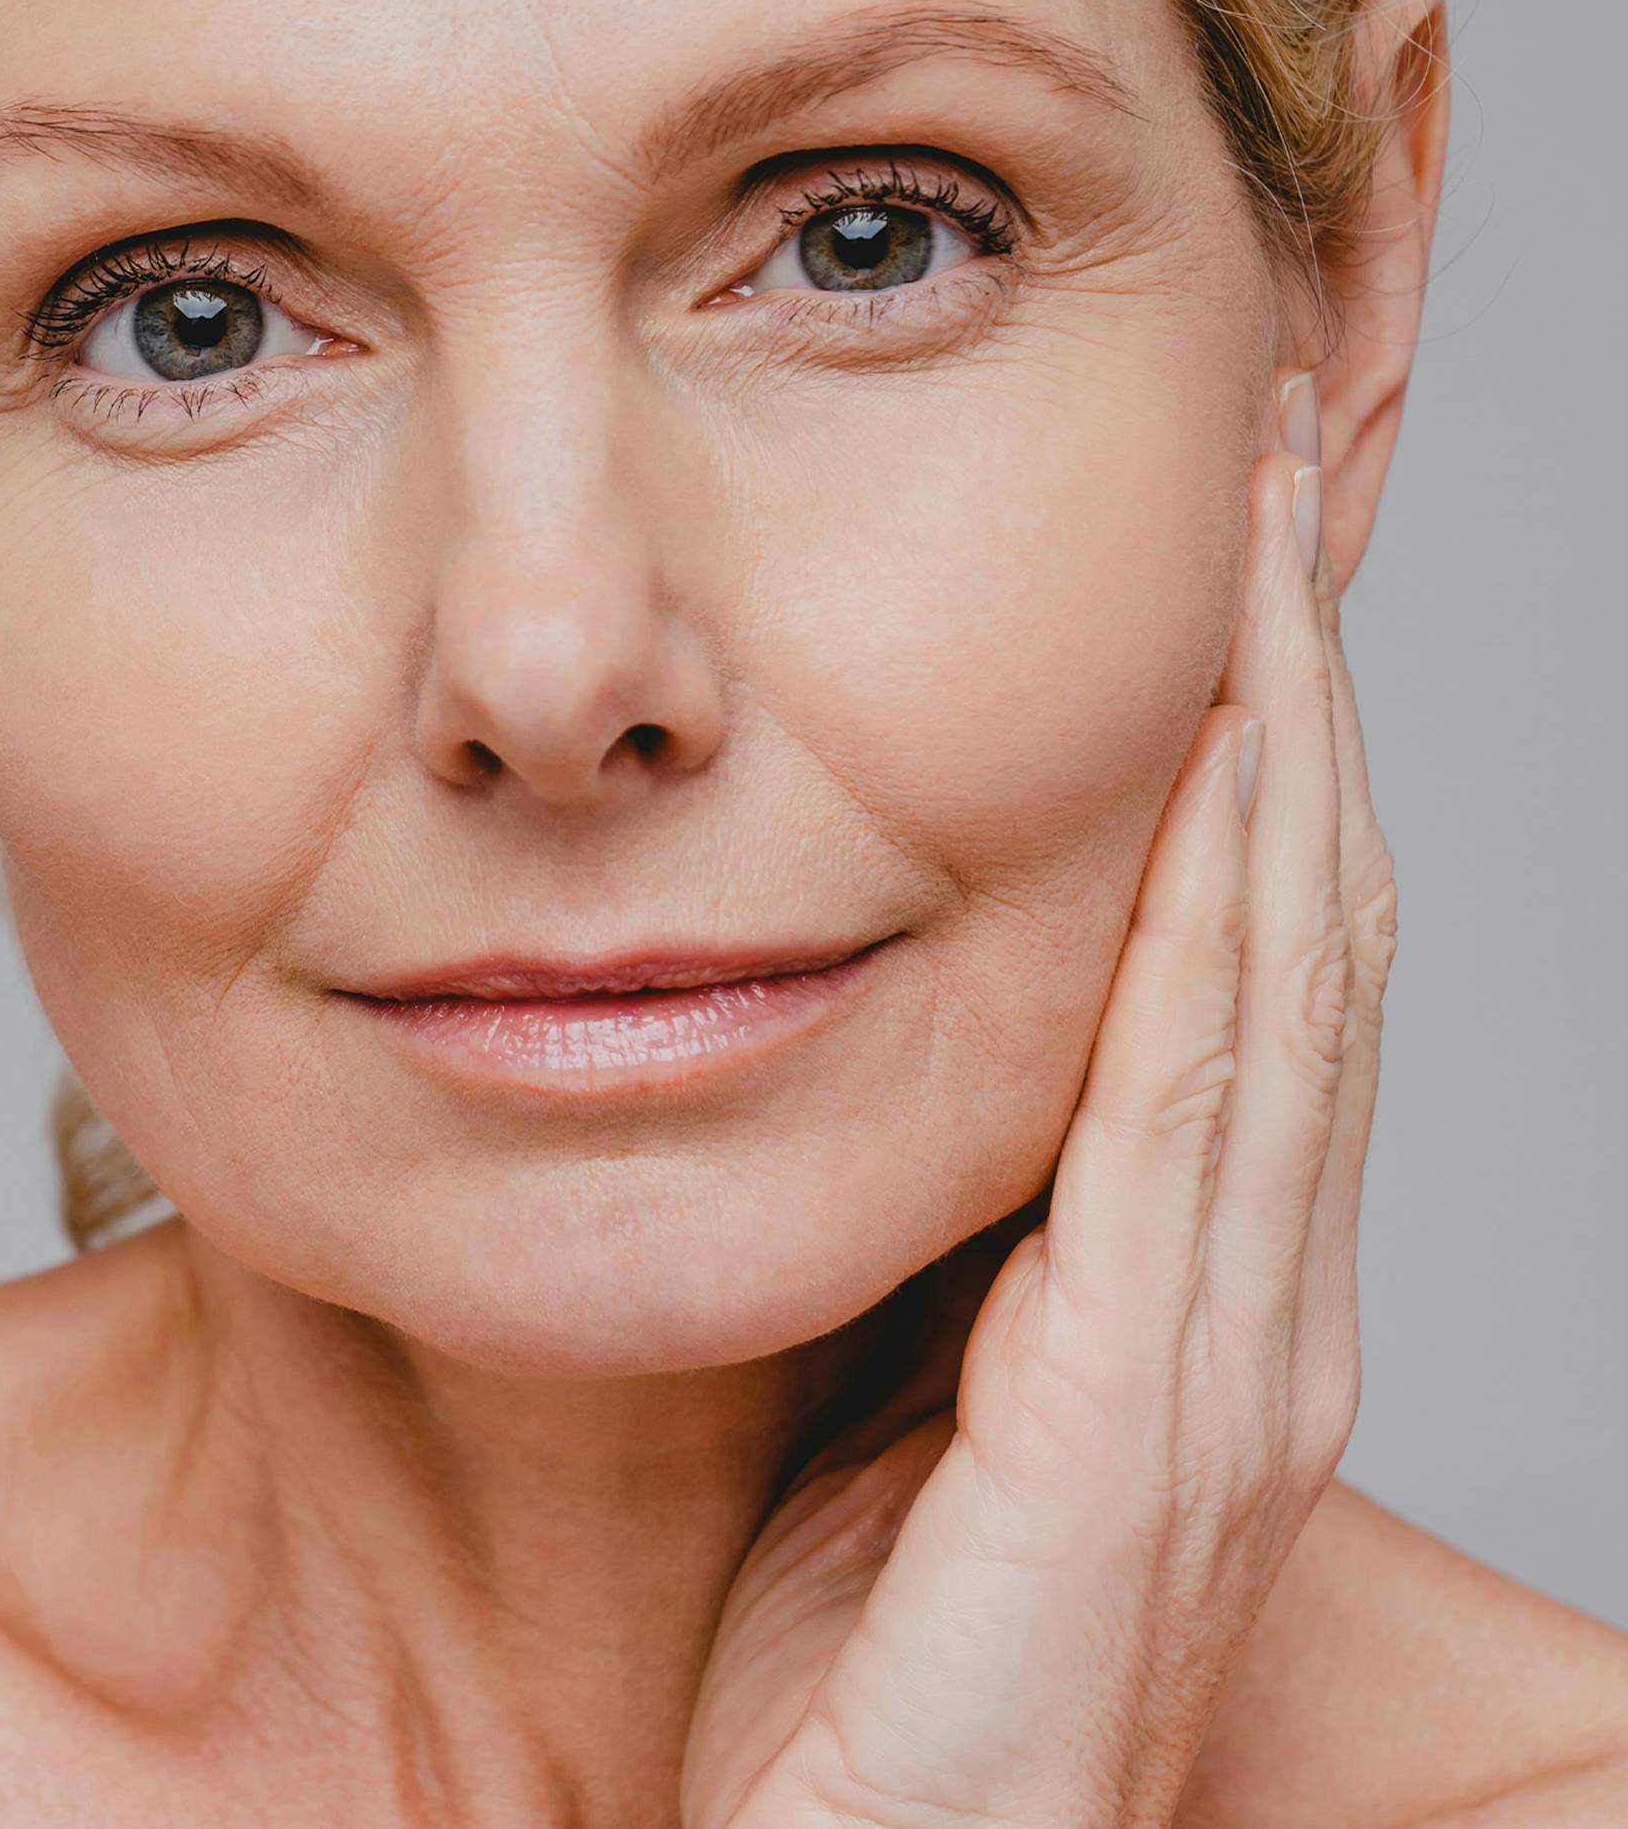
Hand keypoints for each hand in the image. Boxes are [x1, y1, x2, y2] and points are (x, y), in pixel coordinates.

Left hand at [683, 385, 1395, 1828]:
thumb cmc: (854, 1676)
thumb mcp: (904, 1401)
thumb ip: (950, 1237)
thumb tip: (897, 1048)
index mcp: (1197, 1302)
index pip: (1256, 970)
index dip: (1266, 761)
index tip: (1228, 574)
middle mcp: (1254, 1312)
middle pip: (1307, 933)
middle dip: (1296, 695)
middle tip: (1270, 486)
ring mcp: (1223, 1367)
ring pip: (1282, 983)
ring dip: (1284, 749)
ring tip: (1262, 553)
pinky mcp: (1140, 1425)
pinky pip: (1194, 1114)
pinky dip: (1221, 925)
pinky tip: (1221, 773)